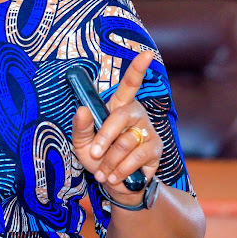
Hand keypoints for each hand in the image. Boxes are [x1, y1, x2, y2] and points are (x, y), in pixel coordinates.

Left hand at [72, 51, 162, 203]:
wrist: (115, 183)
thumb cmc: (98, 156)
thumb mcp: (81, 142)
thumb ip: (81, 126)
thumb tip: (82, 108)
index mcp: (117, 106)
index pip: (129, 84)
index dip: (138, 69)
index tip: (146, 54)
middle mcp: (136, 114)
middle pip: (119, 117)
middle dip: (103, 138)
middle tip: (93, 154)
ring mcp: (147, 130)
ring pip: (125, 141)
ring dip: (110, 160)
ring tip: (103, 171)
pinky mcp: (155, 149)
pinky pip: (136, 157)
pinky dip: (120, 169)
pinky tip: (115, 176)